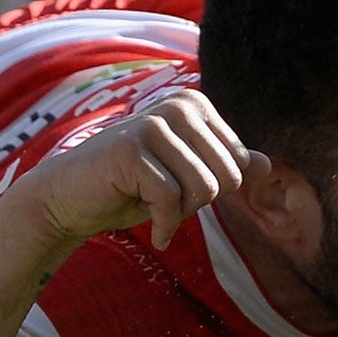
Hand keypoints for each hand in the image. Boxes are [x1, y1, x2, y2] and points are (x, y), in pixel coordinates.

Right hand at [31, 88, 258, 251]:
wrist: (69, 200)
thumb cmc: (131, 188)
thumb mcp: (185, 177)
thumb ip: (225, 166)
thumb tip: (268, 164)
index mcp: (194, 105)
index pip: (238, 163)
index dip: (213, 190)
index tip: (178, 188)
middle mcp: (176, 105)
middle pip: (227, 176)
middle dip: (198, 203)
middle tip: (164, 202)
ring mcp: (152, 124)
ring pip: (203, 189)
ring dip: (180, 214)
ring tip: (152, 207)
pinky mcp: (130, 150)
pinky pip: (170, 200)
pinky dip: (163, 226)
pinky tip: (151, 231)